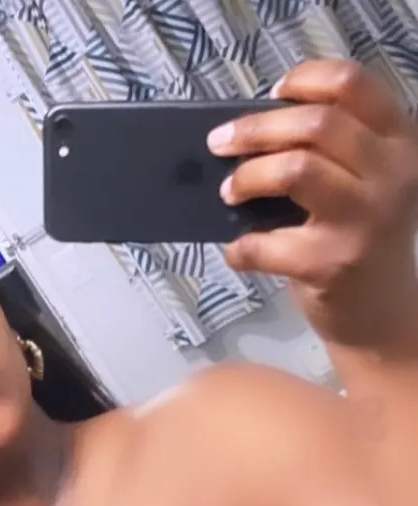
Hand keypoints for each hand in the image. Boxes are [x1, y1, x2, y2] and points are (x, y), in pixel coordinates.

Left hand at [208, 60, 417, 348]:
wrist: (380, 313)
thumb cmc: (354, 235)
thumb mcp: (360, 181)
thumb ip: (325, 150)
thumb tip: (245, 130)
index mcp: (398, 140)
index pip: (354, 84)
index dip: (306, 80)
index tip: (273, 92)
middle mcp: (392, 173)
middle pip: (315, 124)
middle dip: (254, 130)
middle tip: (219, 143)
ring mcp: (366, 218)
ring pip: (295, 169)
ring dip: (247, 177)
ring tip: (228, 192)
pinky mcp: (333, 262)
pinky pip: (266, 242)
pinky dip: (241, 246)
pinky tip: (240, 250)